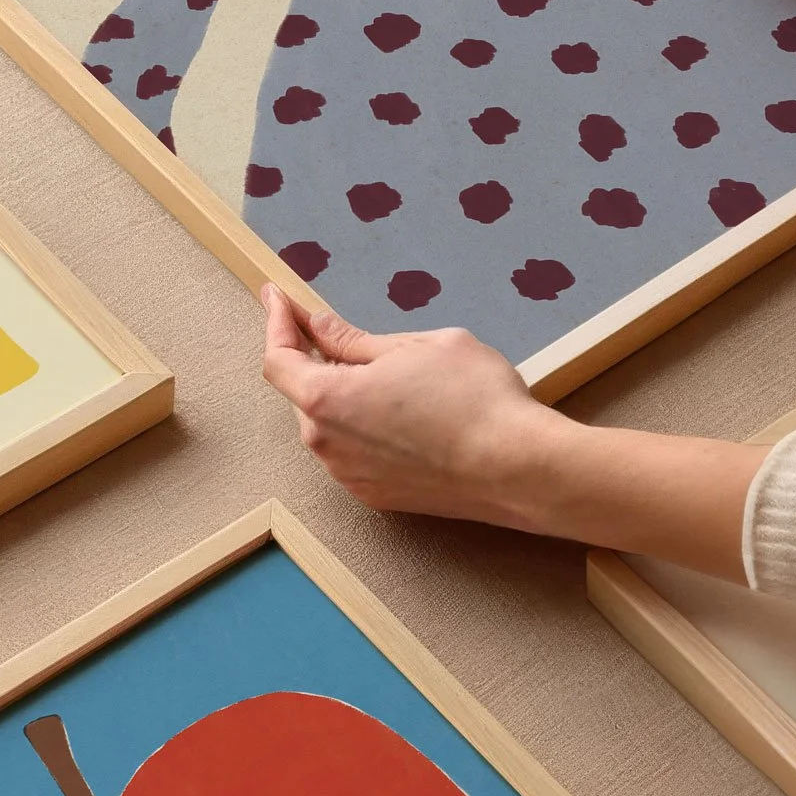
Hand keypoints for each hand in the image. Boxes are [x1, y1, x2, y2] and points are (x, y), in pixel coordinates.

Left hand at [260, 286, 563, 527]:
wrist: (518, 468)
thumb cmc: (472, 397)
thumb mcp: (413, 347)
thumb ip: (356, 341)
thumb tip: (319, 327)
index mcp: (327, 400)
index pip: (278, 359)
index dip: (276, 324)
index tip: (277, 298)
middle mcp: (328, 445)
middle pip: (303, 394)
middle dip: (313, 359)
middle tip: (337, 329)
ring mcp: (351, 477)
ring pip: (329, 425)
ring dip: (341, 395)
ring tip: (383, 372)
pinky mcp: (378, 497)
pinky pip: (353, 453)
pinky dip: (362, 427)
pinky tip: (400, 412)